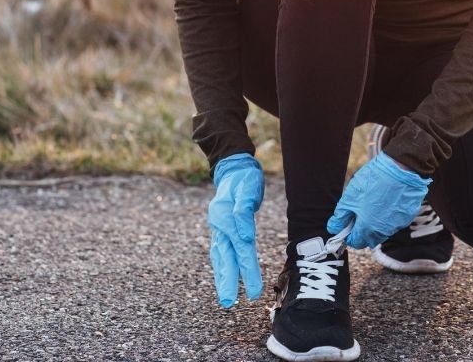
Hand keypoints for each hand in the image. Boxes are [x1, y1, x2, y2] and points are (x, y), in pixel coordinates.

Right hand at [207, 152, 264, 307]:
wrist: (233, 168)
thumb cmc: (244, 178)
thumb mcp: (248, 188)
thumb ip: (244, 210)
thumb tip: (245, 234)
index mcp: (226, 217)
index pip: (241, 248)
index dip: (248, 269)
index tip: (254, 290)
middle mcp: (219, 225)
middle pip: (226, 257)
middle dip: (229, 281)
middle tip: (230, 303)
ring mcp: (218, 227)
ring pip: (220, 256)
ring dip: (223, 277)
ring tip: (225, 298)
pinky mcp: (221, 229)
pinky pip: (220, 251)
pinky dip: (221, 266)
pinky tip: (224, 278)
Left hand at [326, 150, 431, 248]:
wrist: (401, 168)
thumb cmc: (374, 181)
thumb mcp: (350, 197)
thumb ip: (340, 216)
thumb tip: (334, 227)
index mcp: (367, 228)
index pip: (355, 242)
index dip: (348, 234)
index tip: (347, 224)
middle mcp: (383, 231)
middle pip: (369, 240)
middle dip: (362, 231)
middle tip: (359, 213)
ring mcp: (397, 224)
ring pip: (383, 232)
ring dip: (376, 224)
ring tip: (373, 204)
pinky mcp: (407, 216)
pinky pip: (395, 222)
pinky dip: (389, 216)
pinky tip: (387, 201)